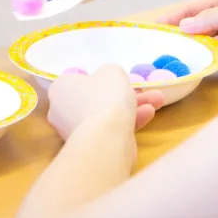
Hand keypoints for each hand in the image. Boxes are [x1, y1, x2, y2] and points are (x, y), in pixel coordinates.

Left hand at [48, 65, 164, 146]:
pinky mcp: (90, 145)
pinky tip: (149, 114)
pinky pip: (109, 129)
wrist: (107, 137)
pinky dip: (128, 121)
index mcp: (61, 88)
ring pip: (106, 114)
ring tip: (157, 101)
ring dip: (132, 107)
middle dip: (124, 93)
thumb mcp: (112, 71)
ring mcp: (75, 131)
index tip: (116, 79)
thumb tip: (108, 82)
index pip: (77, 80)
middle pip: (96, 97)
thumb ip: (110, 73)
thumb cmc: (105, 97)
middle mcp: (62, 110)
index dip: (99, 78)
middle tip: (144, 90)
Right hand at [156, 0, 217, 72]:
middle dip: (188, 40)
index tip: (155, 28)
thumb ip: (213, 18)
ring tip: (202, 58)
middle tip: (170, 51)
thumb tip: (183, 26)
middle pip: (200, 30)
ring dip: (207, 53)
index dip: (176, 17)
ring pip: (211, 47)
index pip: (196, 8)